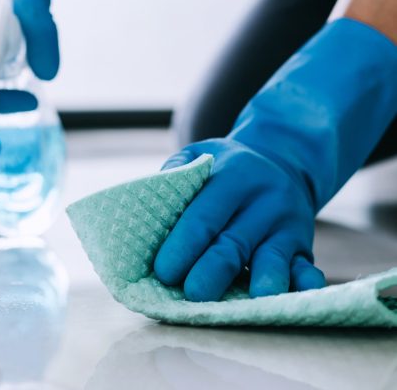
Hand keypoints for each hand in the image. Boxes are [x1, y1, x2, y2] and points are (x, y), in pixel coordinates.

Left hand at [154, 138, 325, 301]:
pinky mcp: (302, 247)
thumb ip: (177, 172)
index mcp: (233, 176)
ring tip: (253, 301)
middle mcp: (263, 201)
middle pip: (234, 242)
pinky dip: (304, 284)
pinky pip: (306, 267)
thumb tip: (149, 208)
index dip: (184, 244)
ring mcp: (287, 225)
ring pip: (273, 257)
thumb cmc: (225, 167)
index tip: (163, 271)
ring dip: (263, 281)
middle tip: (193, 294)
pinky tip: (298, 297)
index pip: (205, 215)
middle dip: (214, 270)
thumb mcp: (201, 154)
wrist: (282, 161)